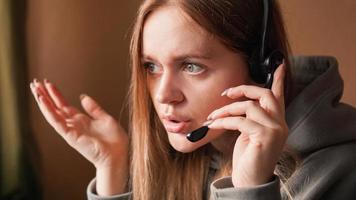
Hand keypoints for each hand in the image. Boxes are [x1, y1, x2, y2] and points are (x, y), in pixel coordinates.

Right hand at [30, 79, 129, 194]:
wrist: (117, 154)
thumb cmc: (114, 140)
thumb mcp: (105, 118)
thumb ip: (93, 108)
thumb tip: (83, 97)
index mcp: (81, 120)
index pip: (63, 105)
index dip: (55, 94)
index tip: (47, 83)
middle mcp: (73, 124)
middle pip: (54, 108)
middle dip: (44, 95)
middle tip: (34, 83)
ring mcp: (70, 130)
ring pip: (52, 113)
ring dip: (43, 101)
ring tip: (35, 88)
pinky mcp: (70, 135)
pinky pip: (56, 122)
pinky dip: (48, 111)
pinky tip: (43, 101)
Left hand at [207, 63, 287, 186]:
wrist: (250, 181)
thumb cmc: (248, 158)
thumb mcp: (249, 134)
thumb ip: (249, 118)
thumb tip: (236, 103)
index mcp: (277, 122)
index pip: (279, 96)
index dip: (279, 79)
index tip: (280, 64)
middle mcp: (280, 124)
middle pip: (265, 95)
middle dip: (243, 89)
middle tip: (225, 93)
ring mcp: (275, 131)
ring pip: (249, 107)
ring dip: (226, 110)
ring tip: (212, 117)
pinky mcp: (264, 137)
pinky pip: (240, 121)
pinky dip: (224, 121)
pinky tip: (213, 125)